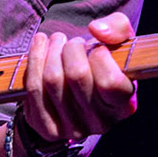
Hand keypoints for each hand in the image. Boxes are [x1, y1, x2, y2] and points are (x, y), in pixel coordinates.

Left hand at [19, 13, 137, 143]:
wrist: (75, 91)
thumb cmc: (102, 64)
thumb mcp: (119, 42)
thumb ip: (118, 27)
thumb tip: (96, 30)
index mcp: (124, 105)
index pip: (110, 82)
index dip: (99, 57)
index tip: (96, 47)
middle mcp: (101, 123)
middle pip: (77, 75)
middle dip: (71, 48)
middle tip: (73, 42)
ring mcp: (73, 129)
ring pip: (52, 79)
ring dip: (51, 50)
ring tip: (57, 41)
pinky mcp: (48, 128)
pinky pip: (33, 88)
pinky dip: (34, 59)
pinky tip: (40, 45)